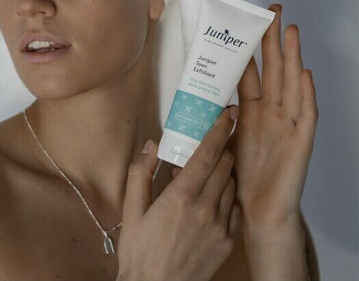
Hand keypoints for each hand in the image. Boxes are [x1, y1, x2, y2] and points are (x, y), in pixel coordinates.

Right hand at [117, 108, 240, 280]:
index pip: (208, 153)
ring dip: (224, 170)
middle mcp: (205, 209)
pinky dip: (227, 195)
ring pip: (232, 184)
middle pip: (225, 164)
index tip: (228, 114)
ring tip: (206, 172)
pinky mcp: (228, 242)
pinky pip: (235, 207)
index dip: (220, 129)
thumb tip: (151, 146)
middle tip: (212, 141)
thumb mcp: (131, 210)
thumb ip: (140, 173)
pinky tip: (212, 197)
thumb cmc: (141, 252)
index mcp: (181, 197)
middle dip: (222, 147)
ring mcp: (220, 227)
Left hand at [226, 4, 318, 232]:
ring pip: (291, 84)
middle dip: (272, 40)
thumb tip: (191, 98)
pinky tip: (305, 74)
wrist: (254, 211)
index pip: (250, 71)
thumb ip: (213, 118)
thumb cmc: (238, 177)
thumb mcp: (220, 140)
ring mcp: (287, 124)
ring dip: (292, 58)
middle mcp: (270, 112)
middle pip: (273, 69)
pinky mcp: (300, 143)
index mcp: (250, 110)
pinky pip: (306, 115)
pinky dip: (306, 94)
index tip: (245, 22)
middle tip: (272, 11)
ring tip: (290, 31)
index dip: (248, 47)